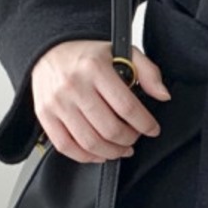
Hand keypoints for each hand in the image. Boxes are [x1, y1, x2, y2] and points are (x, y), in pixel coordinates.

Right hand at [31, 38, 171, 163]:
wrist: (49, 51)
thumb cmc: (88, 55)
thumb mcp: (122, 52)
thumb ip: (148, 72)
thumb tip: (163, 95)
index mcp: (95, 68)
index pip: (127, 107)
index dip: (145, 124)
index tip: (152, 129)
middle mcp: (74, 85)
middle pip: (109, 129)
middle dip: (129, 139)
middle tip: (135, 138)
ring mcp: (57, 102)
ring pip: (89, 142)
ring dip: (111, 152)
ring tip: (121, 149)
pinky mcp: (44, 115)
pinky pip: (66, 146)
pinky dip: (86, 157)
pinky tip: (99, 154)